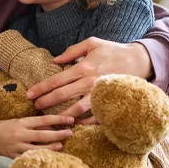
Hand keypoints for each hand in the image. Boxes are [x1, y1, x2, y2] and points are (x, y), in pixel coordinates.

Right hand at [0, 115, 74, 157]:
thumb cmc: (4, 126)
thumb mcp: (19, 121)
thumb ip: (33, 124)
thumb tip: (51, 126)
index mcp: (22, 122)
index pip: (44, 120)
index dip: (58, 119)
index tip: (70, 119)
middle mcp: (20, 133)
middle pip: (43, 134)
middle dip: (58, 134)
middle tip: (70, 133)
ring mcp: (17, 145)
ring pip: (37, 147)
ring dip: (51, 147)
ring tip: (61, 145)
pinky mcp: (13, 155)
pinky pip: (28, 157)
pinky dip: (38, 157)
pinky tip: (46, 157)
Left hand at [26, 38, 152, 122]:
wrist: (139, 60)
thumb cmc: (113, 50)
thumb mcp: (92, 43)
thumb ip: (72, 51)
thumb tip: (55, 60)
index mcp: (83, 68)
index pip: (57, 80)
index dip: (41, 88)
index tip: (29, 94)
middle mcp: (90, 82)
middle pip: (62, 95)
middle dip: (46, 102)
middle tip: (34, 107)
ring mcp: (100, 94)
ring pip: (77, 109)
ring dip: (62, 115)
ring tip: (51, 119)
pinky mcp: (110, 102)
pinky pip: (96, 117)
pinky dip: (84, 122)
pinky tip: (74, 124)